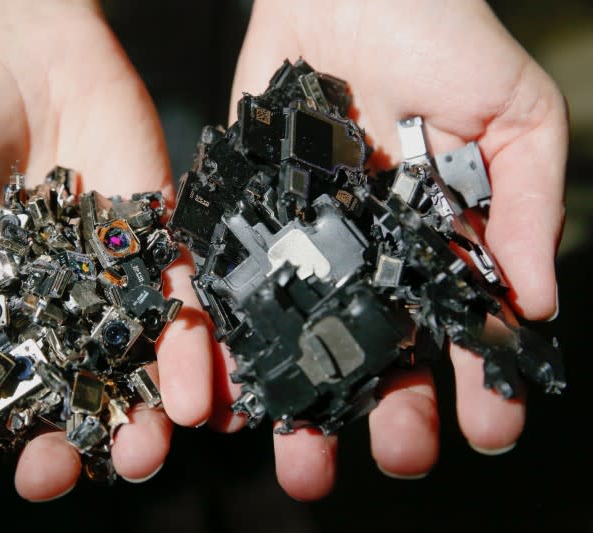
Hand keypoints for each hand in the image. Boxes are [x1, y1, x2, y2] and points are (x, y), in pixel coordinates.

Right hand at [0, 0, 211, 500]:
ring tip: (138, 457)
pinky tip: (194, 399)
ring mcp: (101, 293)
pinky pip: (176, 315)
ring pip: (122, 377)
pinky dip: (189, 358)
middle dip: (55, 450)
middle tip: (54, 473)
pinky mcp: (153, 257)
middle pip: (51, 406)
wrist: (18, 53)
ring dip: (135, 427)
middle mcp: (40, 319)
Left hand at [222, 0, 567, 499]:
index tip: (487, 431)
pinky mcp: (249, 218)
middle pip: (379, 350)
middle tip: (393, 458)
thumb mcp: (512, 115)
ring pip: (305, 337)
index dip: (480, 383)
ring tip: (300, 454)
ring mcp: (308, 242)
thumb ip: (528, 203)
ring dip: (304, 397)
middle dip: (387, 410)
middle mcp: (370, 257)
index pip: (461, 328)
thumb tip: (537, 301)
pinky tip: (232, 389)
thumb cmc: (445, 37)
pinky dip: (234, 338)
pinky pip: (240, 288)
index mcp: (439, 244)